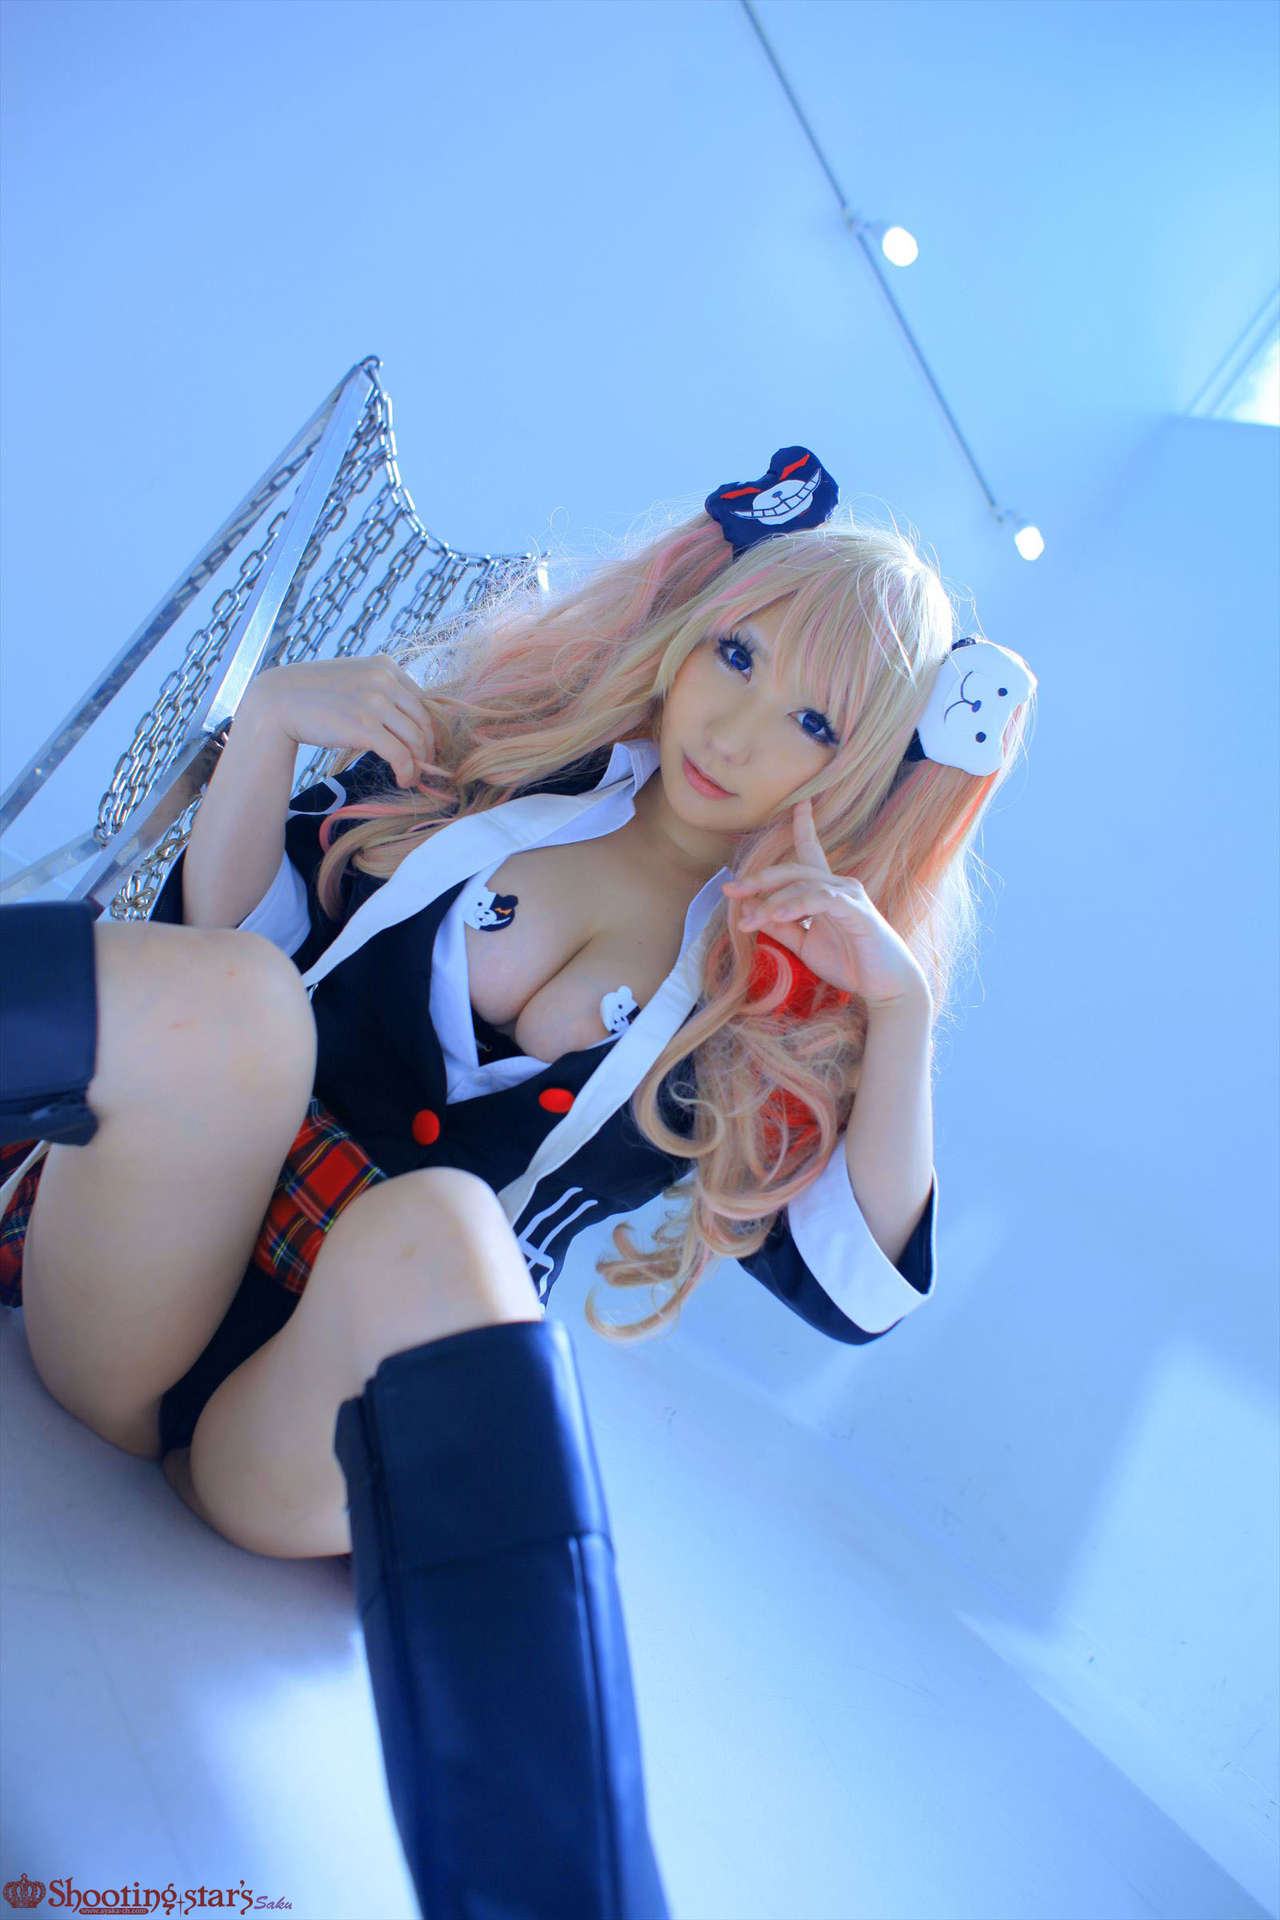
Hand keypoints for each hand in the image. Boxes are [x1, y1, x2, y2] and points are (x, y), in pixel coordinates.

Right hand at [244, 655, 433, 788]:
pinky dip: (407, 771)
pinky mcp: (365, 726)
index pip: (422, 700)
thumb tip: (405, 720)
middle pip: (424, 720)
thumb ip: (379, 691)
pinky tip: (403, 780)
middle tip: (424, 766)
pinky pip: (400, 754)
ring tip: (412, 777)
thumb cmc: (314, 694)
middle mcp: (384, 680)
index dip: (428, 727)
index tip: (426, 746)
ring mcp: (375, 702)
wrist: (278, 701)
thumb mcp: (353, 680)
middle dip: (428, 748)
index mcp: (385, 666)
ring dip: (419, 763)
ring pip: (416, 739)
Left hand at [722, 796, 930, 1010]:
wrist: (886, 988)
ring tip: (748, 921)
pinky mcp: (857, 912)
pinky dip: (796, 904)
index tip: (798, 804)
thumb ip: (781, 926)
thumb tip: (750, 908)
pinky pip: (821, 900)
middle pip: (793, 869)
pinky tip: (778, 914)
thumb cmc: (850, 964)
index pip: (812, 852)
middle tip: (730, 890)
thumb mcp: (805, 945)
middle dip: (759, 879)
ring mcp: (849, 896)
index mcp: (827, 891)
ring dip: (771, 902)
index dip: (804, 827)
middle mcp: (839, 886)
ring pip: (802, 885)